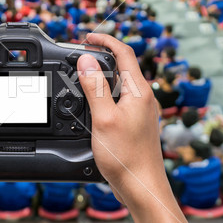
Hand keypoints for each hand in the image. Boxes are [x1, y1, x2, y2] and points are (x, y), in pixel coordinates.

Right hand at [77, 33, 191, 222]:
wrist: (141, 185)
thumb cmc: (126, 156)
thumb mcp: (104, 118)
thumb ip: (95, 87)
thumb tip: (87, 60)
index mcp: (139, 91)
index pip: (124, 53)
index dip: (105, 41)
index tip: (87, 38)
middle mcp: (143, 98)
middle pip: (122, 66)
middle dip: (101, 56)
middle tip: (79, 56)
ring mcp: (140, 110)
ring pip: (120, 83)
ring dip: (101, 75)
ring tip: (82, 76)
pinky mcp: (135, 122)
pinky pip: (119, 98)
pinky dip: (104, 93)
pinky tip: (91, 102)